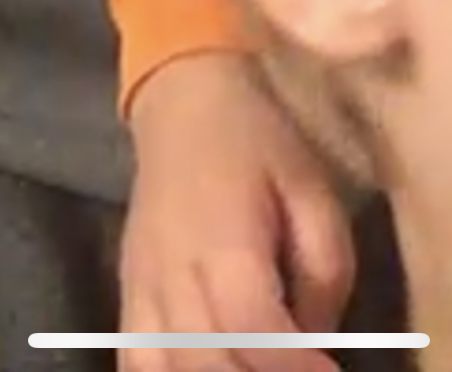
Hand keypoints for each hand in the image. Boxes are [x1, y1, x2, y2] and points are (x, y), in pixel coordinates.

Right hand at [119, 51, 355, 371]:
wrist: (183, 107)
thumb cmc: (258, 145)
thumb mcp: (313, 191)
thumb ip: (324, 273)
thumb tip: (319, 342)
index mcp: (226, 239)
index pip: (253, 325)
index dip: (293, 366)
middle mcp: (174, 273)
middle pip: (208, 361)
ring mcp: (141, 290)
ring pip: (165, 370)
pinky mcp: (126, 299)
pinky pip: (134, 364)